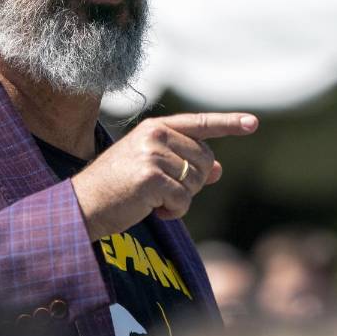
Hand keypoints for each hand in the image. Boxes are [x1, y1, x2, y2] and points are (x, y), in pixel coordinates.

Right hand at [71, 112, 257, 240]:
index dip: (228, 124)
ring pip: (197, 182)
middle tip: (165, 192)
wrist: (83, 205)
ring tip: (153, 200)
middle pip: (205, 161)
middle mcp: (154, 136)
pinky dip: (174, 212)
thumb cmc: (116, 189)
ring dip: (181, 199)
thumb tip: (220, 169)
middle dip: (194, 183)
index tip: (253, 123)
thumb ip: (184, 165)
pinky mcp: (151, 178)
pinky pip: (184, 200)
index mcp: (154, 128)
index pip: (198, 123)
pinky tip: (152, 210)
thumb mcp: (151, 170)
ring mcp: (152, 155)